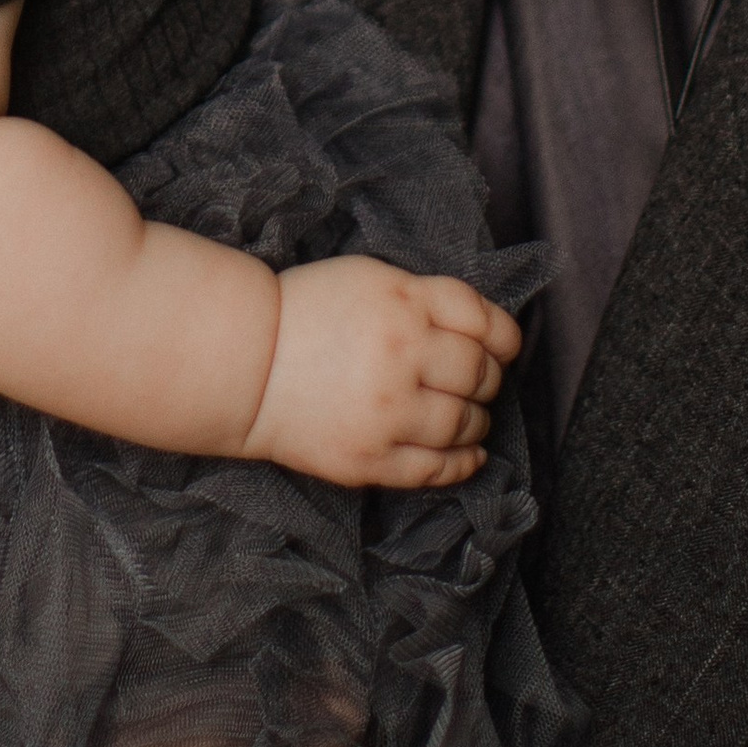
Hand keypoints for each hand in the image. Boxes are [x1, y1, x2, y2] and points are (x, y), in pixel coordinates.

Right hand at [242, 260, 519, 487]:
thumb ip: (424, 298)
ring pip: (465, 423)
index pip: (483, 320)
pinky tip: (469, 454)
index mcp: (404, 301)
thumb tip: (480, 330)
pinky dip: (464, 462)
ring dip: (478, 421)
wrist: (244, 364)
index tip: (502, 348)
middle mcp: (403, 354)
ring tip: (469, 417)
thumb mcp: (368, 279)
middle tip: (478, 383)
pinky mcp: (372, 458)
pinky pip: (437, 468)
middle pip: (478, 373)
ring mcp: (389, 411)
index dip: (503, 337)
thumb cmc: (304, 313)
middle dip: (488, 379)